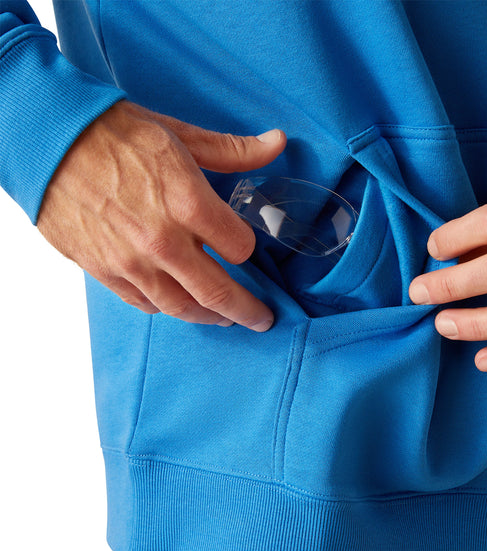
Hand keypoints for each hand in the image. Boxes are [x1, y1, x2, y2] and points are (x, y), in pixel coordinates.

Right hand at [37, 101, 285, 330]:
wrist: (47, 138)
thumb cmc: (114, 133)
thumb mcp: (180, 135)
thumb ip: (233, 150)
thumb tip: (277, 143)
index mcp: (188, 203)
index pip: (240, 247)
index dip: (248, 247)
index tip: (245, 245)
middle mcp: (164, 241)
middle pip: (219, 292)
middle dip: (248, 310)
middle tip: (263, 319)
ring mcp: (132, 262)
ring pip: (182, 307)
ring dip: (210, 317)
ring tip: (225, 318)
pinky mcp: (105, 270)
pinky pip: (145, 303)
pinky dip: (168, 307)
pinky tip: (179, 303)